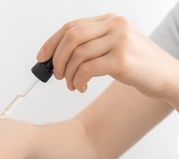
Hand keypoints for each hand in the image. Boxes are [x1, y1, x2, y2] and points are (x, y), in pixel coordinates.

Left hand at [37, 14, 178, 100]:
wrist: (167, 76)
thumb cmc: (137, 65)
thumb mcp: (113, 47)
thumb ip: (90, 46)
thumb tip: (57, 59)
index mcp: (110, 20)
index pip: (71, 26)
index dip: (52, 43)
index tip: (42, 58)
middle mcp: (115, 26)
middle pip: (71, 37)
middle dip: (58, 59)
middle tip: (57, 75)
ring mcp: (119, 41)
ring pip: (77, 55)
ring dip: (68, 74)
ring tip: (72, 85)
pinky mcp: (121, 59)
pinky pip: (86, 69)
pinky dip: (78, 81)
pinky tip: (81, 88)